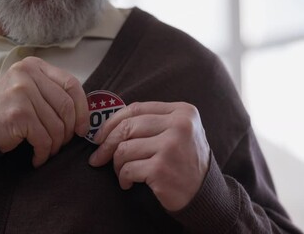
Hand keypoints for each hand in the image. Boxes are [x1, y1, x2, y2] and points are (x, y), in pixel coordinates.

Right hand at [0, 57, 88, 166]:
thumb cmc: (9, 111)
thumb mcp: (30, 91)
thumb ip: (54, 92)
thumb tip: (87, 113)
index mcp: (34, 66)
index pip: (71, 84)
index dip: (83, 109)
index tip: (82, 127)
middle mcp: (27, 74)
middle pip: (67, 106)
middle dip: (69, 130)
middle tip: (64, 142)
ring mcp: (22, 92)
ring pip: (57, 126)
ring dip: (56, 145)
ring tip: (48, 150)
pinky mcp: (18, 114)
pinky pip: (44, 138)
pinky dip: (44, 153)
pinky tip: (38, 158)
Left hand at [89, 102, 209, 210]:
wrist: (205, 195)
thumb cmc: (186, 162)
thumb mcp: (180, 133)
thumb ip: (154, 123)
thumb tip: (110, 126)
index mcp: (183, 112)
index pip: (138, 108)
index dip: (113, 121)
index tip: (100, 136)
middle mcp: (179, 125)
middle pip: (128, 127)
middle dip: (107, 144)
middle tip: (98, 158)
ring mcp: (171, 146)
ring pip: (124, 149)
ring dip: (117, 164)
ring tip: (123, 173)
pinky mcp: (162, 168)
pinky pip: (128, 169)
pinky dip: (123, 178)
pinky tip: (129, 183)